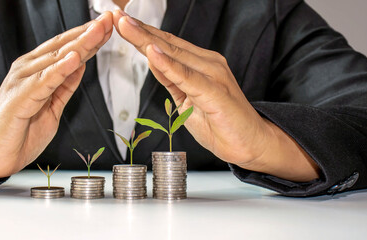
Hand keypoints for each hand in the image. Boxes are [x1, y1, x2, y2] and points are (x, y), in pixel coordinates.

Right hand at [0, 12, 113, 184]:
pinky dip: (61, 69)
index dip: (88, 36)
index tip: (109, 25)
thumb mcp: (51, 107)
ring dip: (80, 44)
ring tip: (98, 30)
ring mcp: (21, 82)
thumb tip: (80, 66)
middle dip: (89, 33)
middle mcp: (27, 71)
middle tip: (110, 19)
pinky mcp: (19, 98)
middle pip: (63, 47)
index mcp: (35, 71)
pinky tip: (76, 58)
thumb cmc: (17, 133)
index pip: (66, 47)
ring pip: (56, 59)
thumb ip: (64, 86)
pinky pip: (44, 81)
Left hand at [112, 10, 318, 181]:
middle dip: (139, 30)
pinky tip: (152, 52)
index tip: (121, 22)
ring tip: (127, 26)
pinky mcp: (215, 92)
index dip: (142, 33)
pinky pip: (187, 77)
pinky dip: (168, 65)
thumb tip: (152, 60)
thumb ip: (171, 80)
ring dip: (147, 40)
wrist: (250, 143)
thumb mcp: (186, 100)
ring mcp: (213, 75)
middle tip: (117, 17)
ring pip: (174, 55)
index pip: (166, 45)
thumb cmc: (220, 123)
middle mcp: (208, 63)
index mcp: (200, 64)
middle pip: (167, 44)